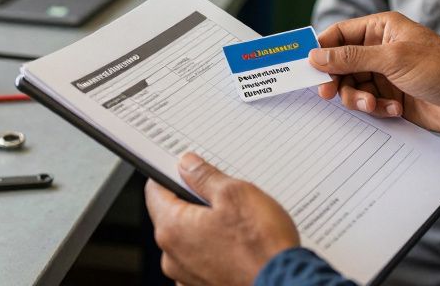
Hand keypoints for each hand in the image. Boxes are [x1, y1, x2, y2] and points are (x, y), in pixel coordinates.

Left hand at [145, 153, 300, 285]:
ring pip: (190, 240)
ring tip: (239, 226)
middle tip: (225, 197)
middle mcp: (172, 257)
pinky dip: (216, 251)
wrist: (285, 284)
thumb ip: (205, 177)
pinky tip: (239, 247)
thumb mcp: (236, 194)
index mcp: (173, 229)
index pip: (155, 191)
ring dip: (207, 229)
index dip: (172, 175)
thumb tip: (187, 165)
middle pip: (174, 217)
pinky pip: (202, 261)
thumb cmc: (262, 245)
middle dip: (195, 203)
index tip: (188, 169)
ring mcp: (187, 277)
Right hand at [312, 12, 439, 134]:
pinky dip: (377, 109)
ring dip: (358, 99)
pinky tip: (394, 110)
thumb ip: (351, 58)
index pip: (339, 35)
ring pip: (353, 88)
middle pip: (341, 65)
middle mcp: (380, 50)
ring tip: (373, 105)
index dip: (322, 50)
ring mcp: (386, 75)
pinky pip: (369, 104)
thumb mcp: (392, 58)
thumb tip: (317, 55)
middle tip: (329, 93)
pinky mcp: (392, 98)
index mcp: (380, 29)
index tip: (307, 66)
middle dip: (337, 80)